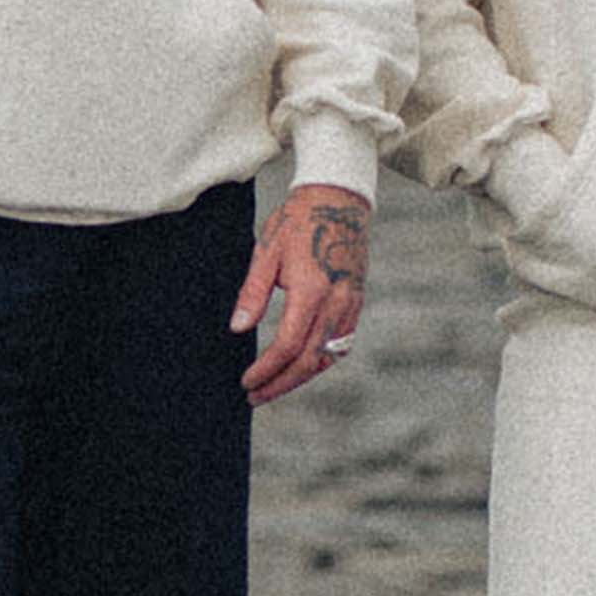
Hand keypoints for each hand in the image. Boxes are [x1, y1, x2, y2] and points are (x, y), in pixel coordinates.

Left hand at [230, 184, 369, 405]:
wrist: (339, 199)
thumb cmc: (299, 220)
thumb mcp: (267, 250)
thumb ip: (253, 292)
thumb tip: (238, 328)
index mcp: (312, 290)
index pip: (288, 346)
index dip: (266, 369)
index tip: (246, 382)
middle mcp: (336, 303)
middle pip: (309, 360)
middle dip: (280, 384)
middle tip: (254, 397)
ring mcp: (351, 304)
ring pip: (327, 357)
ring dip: (300, 377)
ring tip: (274, 386)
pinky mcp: (356, 302)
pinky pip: (340, 344)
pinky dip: (319, 360)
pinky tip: (300, 365)